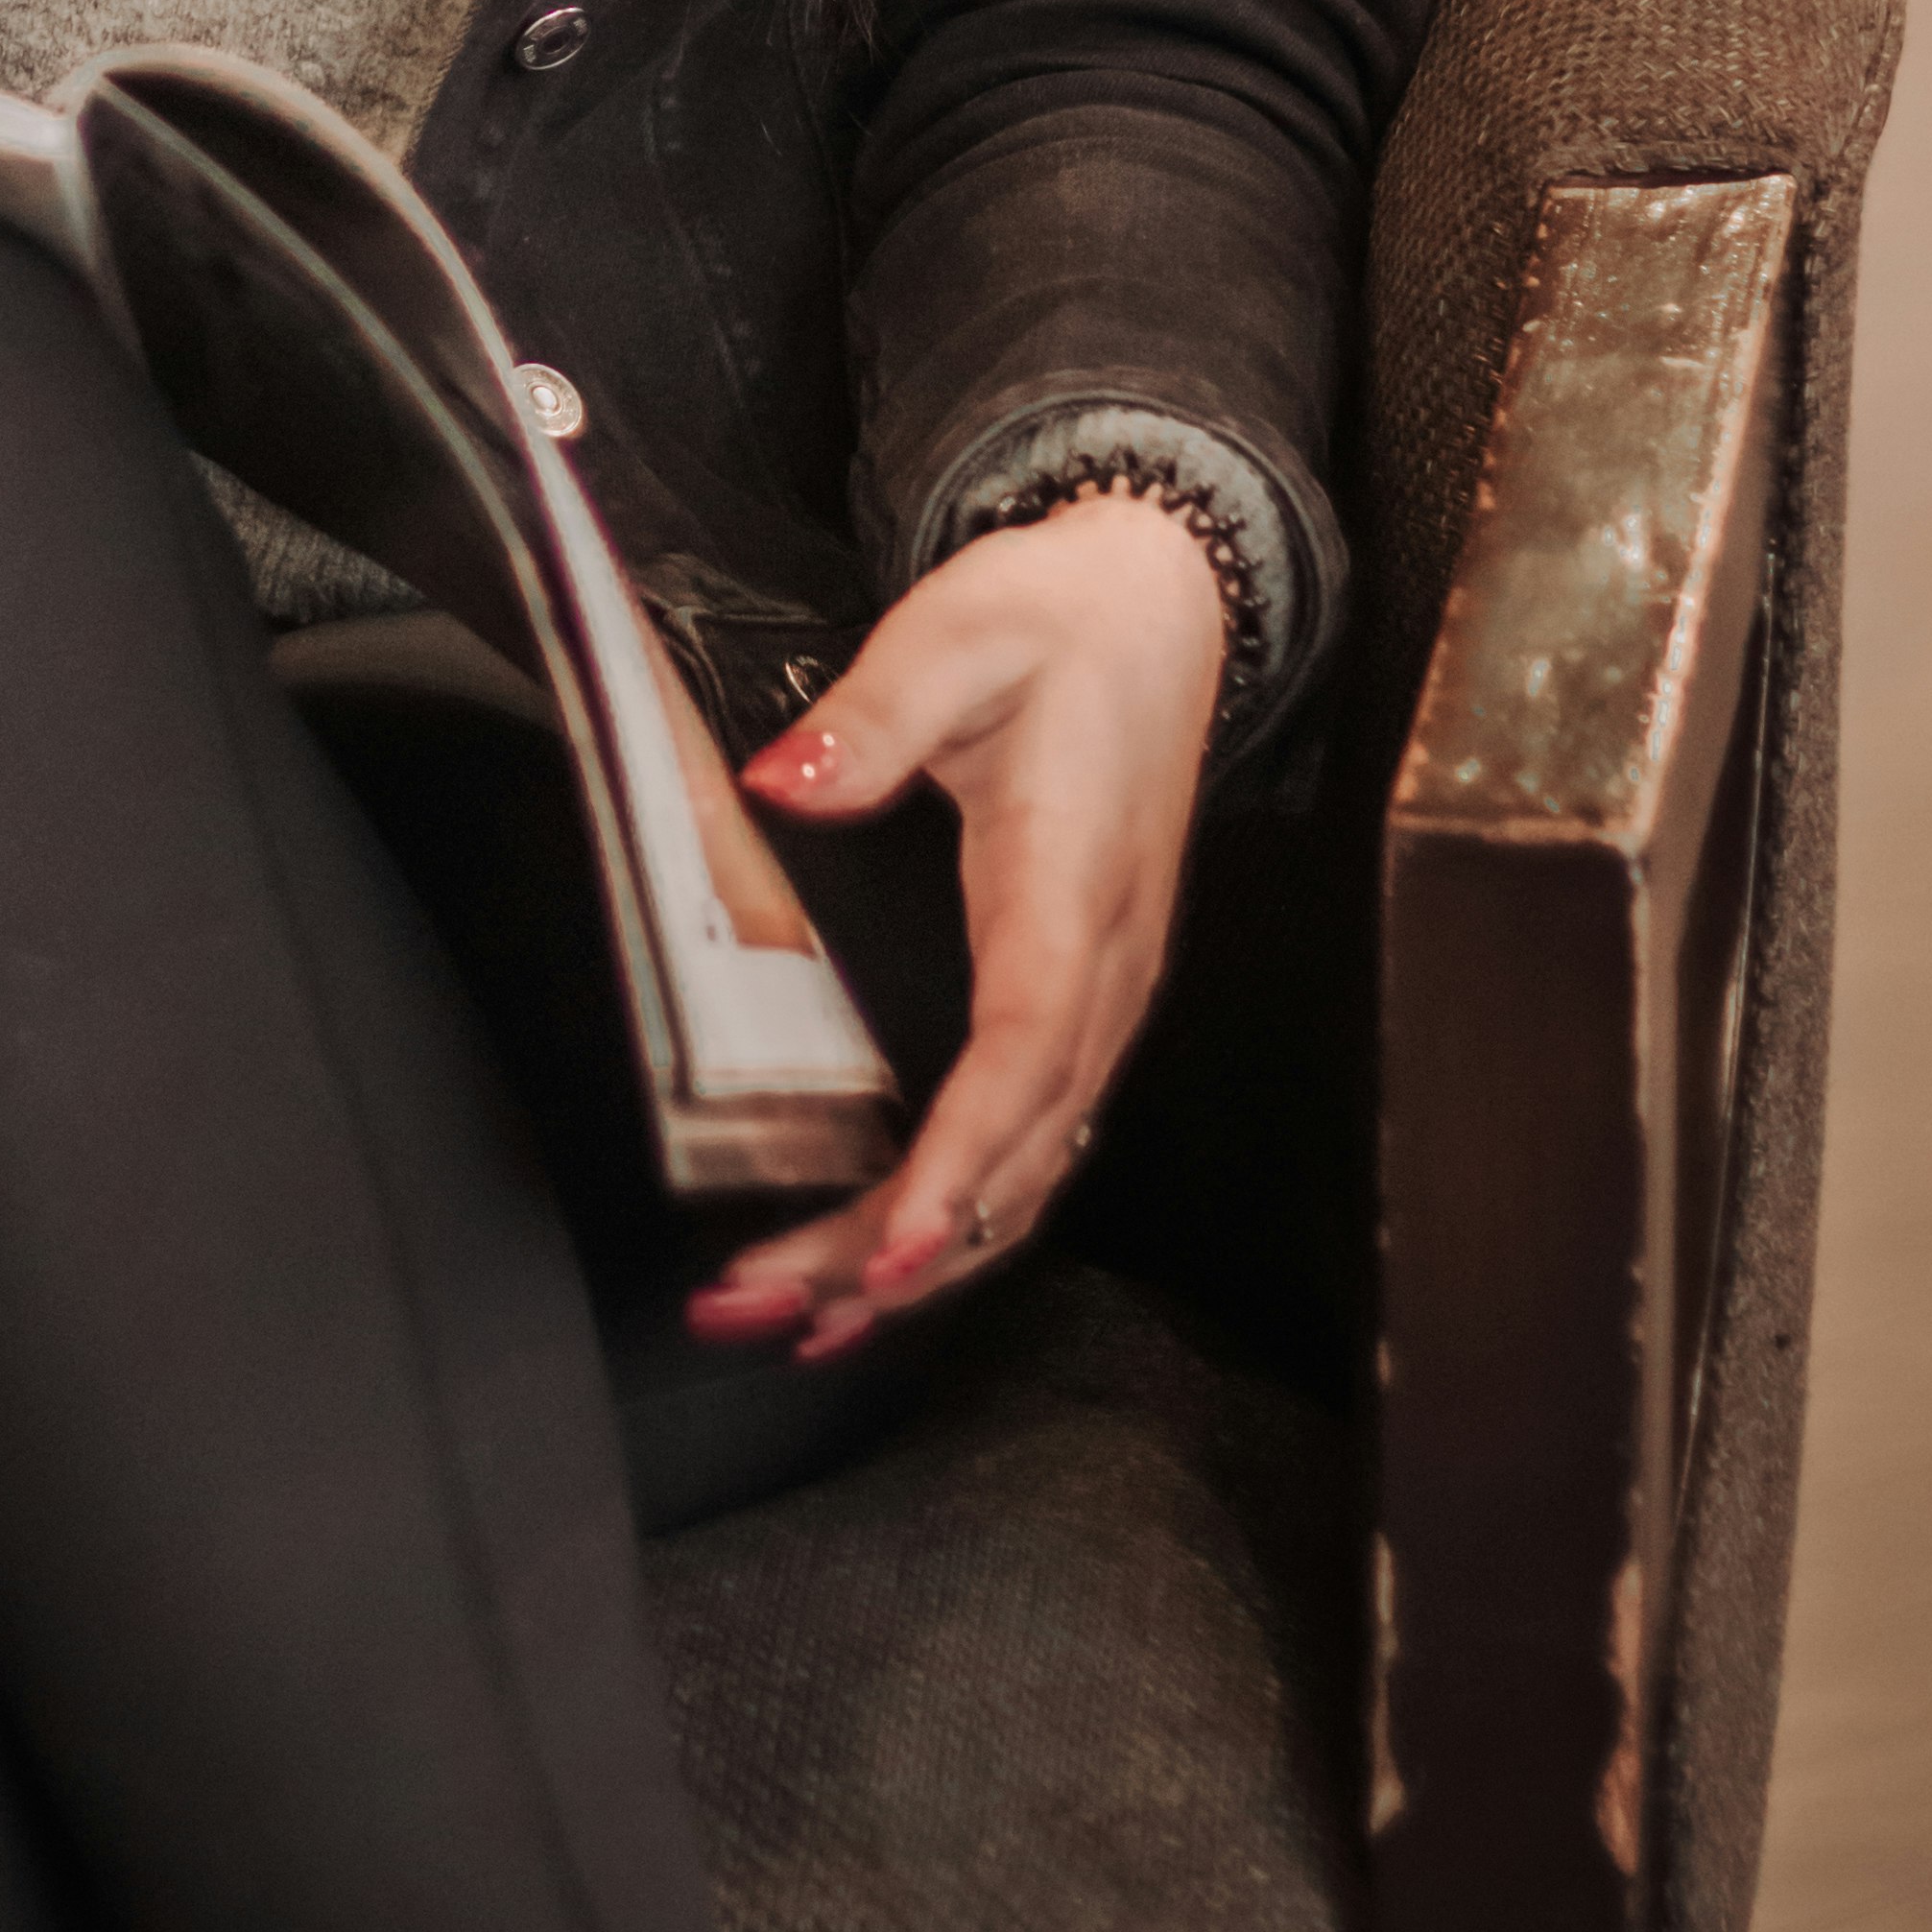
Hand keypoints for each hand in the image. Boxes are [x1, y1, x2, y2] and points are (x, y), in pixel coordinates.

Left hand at [684, 496, 1228, 1363]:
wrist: (1160, 609)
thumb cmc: (1059, 621)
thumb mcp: (959, 630)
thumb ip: (873, 712)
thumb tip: (781, 783)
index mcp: (1072, 885)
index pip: (1025, 1049)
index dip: (961, 1158)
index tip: (892, 1249)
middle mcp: (1105, 966)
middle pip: (1017, 1146)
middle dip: (901, 1249)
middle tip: (770, 1308)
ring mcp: (1103, 993)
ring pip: (1028, 1163)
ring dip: (924, 1255)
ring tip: (801, 1322)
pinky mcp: (1081, 998)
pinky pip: (1030, 1134)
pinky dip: (961, 1211)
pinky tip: (887, 1263)